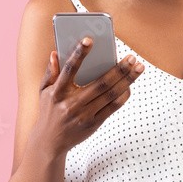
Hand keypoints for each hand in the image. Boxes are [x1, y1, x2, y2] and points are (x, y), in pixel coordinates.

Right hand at [31, 36, 142, 155]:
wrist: (49, 142)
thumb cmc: (48, 110)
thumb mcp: (44, 91)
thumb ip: (50, 72)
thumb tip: (55, 53)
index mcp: (58, 92)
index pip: (69, 69)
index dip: (79, 54)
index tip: (89, 39)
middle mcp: (71, 104)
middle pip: (100, 83)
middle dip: (119, 69)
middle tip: (132, 57)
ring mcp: (84, 115)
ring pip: (111, 95)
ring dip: (127, 80)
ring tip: (139, 68)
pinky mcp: (93, 124)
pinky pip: (113, 108)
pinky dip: (124, 95)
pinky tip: (131, 85)